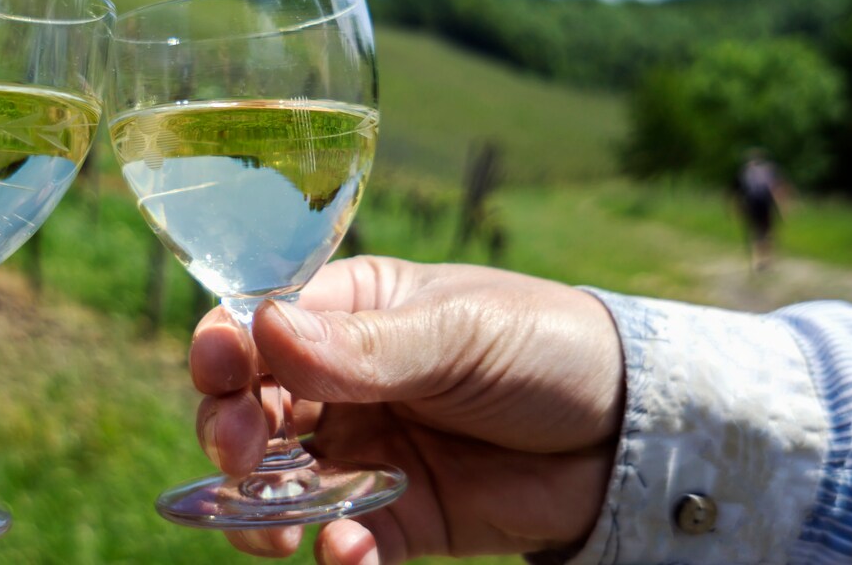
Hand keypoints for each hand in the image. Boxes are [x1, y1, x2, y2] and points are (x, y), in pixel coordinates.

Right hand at [190, 257, 621, 563]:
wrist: (632, 436)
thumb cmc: (545, 347)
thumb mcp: (459, 333)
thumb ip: (366, 346)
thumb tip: (264, 329)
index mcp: (348, 311)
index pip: (259, 323)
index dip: (226, 346)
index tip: (220, 371)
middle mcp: (341, 381)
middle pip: (251, 407)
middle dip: (232, 432)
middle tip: (242, 455)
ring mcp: (364, 452)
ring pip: (278, 484)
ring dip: (262, 507)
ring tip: (276, 529)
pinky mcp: (398, 517)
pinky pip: (342, 541)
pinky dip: (333, 553)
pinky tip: (350, 554)